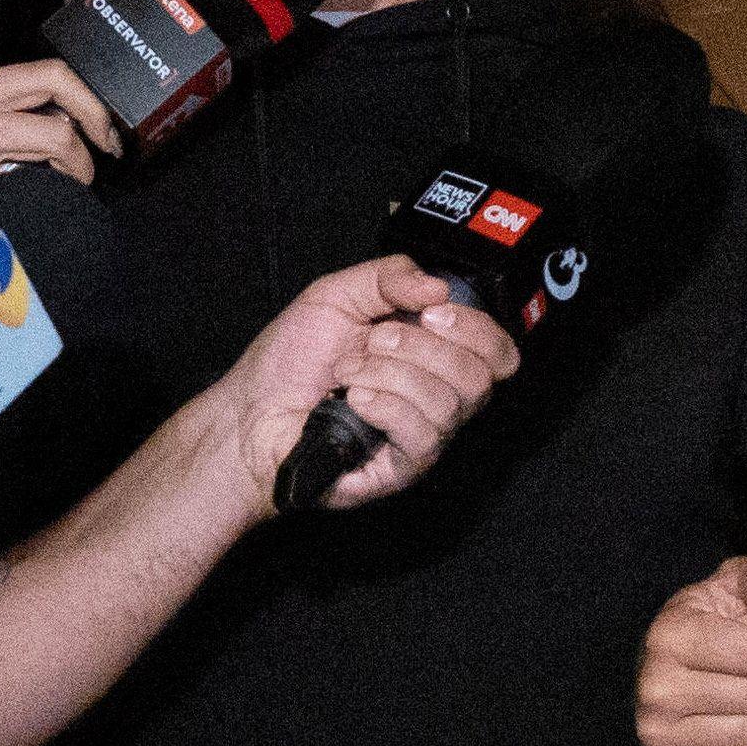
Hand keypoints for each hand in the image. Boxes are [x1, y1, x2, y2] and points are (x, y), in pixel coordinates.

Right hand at [0, 61, 122, 253]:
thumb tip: (59, 133)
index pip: (51, 77)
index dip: (94, 106)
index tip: (106, 136)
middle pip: (57, 133)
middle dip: (84, 166)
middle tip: (80, 184)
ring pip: (34, 182)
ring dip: (48, 201)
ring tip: (36, 210)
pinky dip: (9, 230)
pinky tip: (2, 234)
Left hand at [217, 257, 521, 512]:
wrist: (249, 414)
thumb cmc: (290, 361)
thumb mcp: (337, 296)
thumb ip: (389, 277)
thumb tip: (439, 287)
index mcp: (434, 356)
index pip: (497, 351)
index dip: (477, 328)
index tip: (433, 311)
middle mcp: (437, 397)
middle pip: (481, 376)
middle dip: (424, 347)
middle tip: (374, 339)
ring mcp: (423, 436)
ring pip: (450, 403)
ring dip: (391, 374)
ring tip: (346, 371)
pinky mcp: (403, 468)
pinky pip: (423, 434)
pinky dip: (386, 404)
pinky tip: (352, 399)